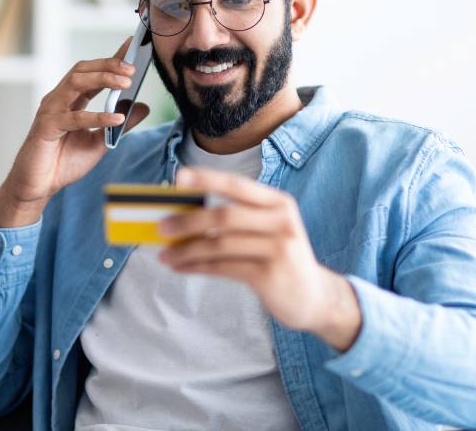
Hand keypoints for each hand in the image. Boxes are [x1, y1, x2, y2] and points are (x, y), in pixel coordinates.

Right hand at [0, 38, 151, 227]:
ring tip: (126, 83)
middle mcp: (58, 100)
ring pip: (76, 83)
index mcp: (70, 100)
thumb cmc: (63, 163)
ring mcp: (51, 111)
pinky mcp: (47, 127)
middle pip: (82, 70)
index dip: (110, 58)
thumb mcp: (100, 142)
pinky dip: (97, 116)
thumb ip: (118, 124)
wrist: (38, 186)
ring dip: (103, 79)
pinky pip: (74, 117)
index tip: (130, 46)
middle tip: (132, 67)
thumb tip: (143, 106)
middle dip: (108, 65)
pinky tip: (116, 117)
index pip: (91, 72)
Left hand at [156, 166, 362, 350]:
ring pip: (220, 244)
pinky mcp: (270, 275)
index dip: (207, 179)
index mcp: (278, 203)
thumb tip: (185, 214)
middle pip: (225, 215)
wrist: (315, 297)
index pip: (237, 185)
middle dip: (188, 220)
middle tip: (161, 226)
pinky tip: (180, 267)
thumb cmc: (280, 258)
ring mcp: (278, 249)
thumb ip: (238, 219)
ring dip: (187, 249)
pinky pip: (223, 267)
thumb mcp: (269, 230)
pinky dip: (197, 267)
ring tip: (165, 254)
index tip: (178, 178)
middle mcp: (281, 221)